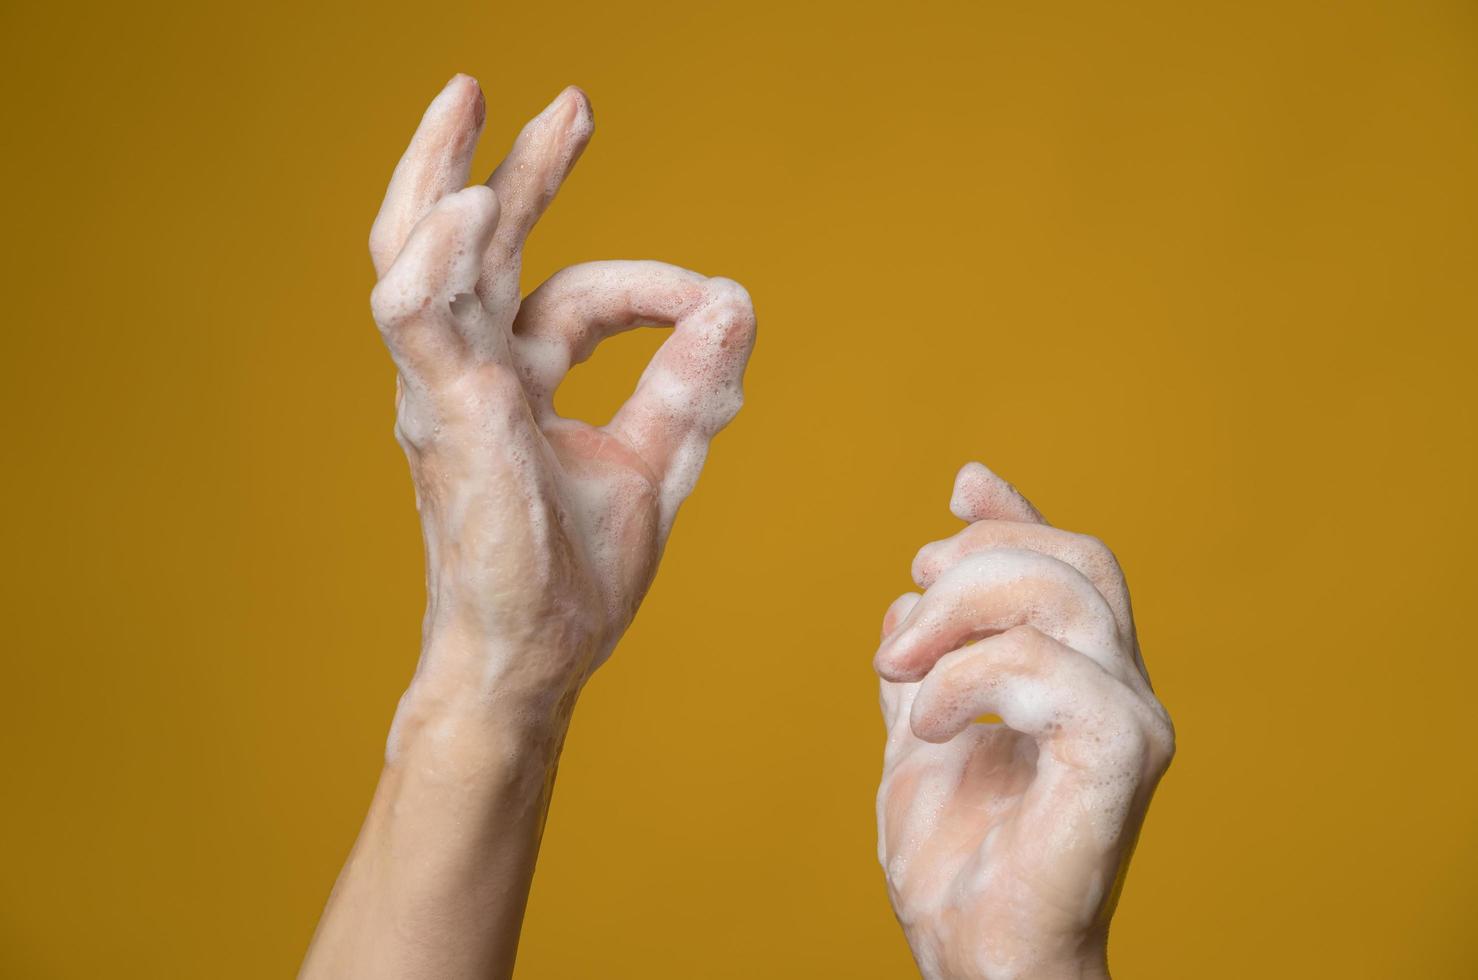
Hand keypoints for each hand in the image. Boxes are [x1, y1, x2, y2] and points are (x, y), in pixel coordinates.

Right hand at [300, 78, 753, 979]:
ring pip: (420, 255)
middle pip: (485, 246)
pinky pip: (418, 315)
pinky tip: (472, 201)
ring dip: (444, 174)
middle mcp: (475, 373)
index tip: (718, 310)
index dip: (655, 291)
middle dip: (526, 169)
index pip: (579, 297)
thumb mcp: (654, 465)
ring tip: (468, 100)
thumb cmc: (576, 580)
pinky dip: (438, 256)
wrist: (534, 662)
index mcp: (521, 383)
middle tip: (571, 106)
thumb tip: (741, 302)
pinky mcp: (440, 414)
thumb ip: (690, 387)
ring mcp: (446, 388)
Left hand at [874, 463, 1173, 979]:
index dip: (1018, 514)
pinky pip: (1050, 668)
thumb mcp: (923, 726)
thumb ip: (930, 655)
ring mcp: (1130, 721)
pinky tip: (930, 725)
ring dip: (958, 616)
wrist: (978, 951)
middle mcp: (1121, 688)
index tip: (960, 487)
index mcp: (1081, 674)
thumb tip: (915, 579)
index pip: (1070, 560)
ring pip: (1064, 597)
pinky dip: (971, 679)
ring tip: (900, 673)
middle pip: (1075, 560)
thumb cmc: (959, 856)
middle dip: (976, 558)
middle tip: (904, 616)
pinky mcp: (1122, 757)